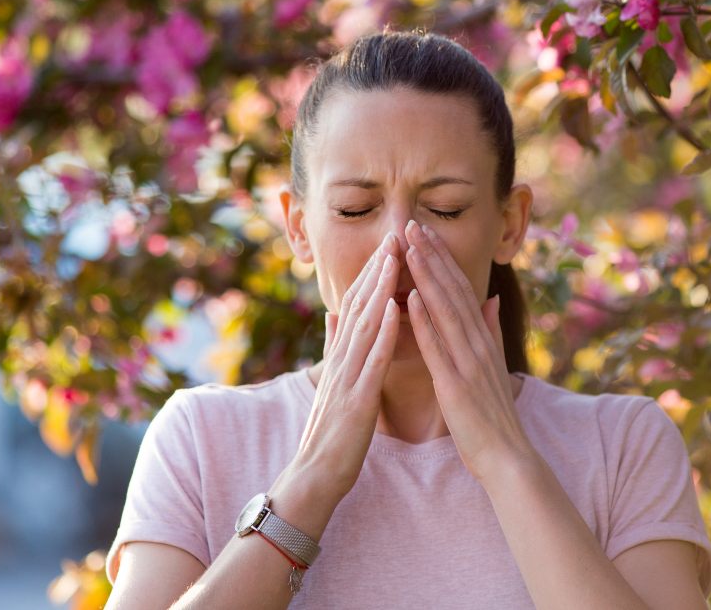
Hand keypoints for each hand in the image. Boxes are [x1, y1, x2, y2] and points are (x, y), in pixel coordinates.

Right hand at [291, 231, 401, 503]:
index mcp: (341, 357)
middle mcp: (341, 360)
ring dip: (380, 288)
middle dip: (377, 269)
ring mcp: (347, 378)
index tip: (389, 243)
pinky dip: (383, 331)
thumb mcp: (333, 383)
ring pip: (364, 324)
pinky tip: (395, 307)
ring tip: (395, 257)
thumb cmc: (331, 434)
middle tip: (394, 234)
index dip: (372, 273)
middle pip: (360, 306)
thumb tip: (334, 313)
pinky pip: (372, 360)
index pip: (357, 306)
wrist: (314, 477)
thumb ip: (334, 347)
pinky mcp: (357, 399)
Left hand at [402, 219, 534, 482]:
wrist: (507, 458)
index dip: (441, 258)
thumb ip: (490, 330)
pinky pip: (437, 347)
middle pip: (452, 290)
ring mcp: (468, 362)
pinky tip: (410, 297)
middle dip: (431, 255)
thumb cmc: (493, 416)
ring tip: (409, 246)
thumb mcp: (493, 365)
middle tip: (411, 224)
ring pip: (444, 310)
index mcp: (482, 339)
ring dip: (426, 276)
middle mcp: (477, 343)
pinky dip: (424, 320)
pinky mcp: (455, 383)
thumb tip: (489, 299)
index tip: (424, 231)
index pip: (459, 289)